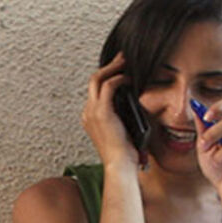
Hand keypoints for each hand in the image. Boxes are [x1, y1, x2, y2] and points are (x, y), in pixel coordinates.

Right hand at [81, 53, 139, 168]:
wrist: (119, 165)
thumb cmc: (123, 153)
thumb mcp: (122, 130)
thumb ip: (123, 116)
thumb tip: (133, 103)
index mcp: (91, 117)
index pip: (96, 90)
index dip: (108, 76)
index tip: (121, 69)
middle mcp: (88, 112)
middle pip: (94, 80)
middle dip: (109, 66)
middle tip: (122, 57)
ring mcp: (92, 112)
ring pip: (98, 79)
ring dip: (113, 67)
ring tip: (126, 61)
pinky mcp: (102, 112)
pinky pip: (108, 86)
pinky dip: (119, 78)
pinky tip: (128, 77)